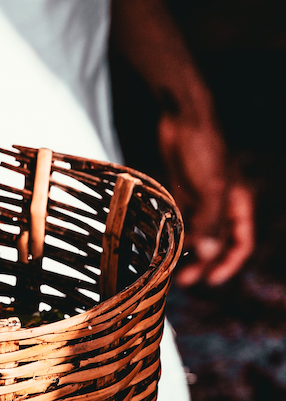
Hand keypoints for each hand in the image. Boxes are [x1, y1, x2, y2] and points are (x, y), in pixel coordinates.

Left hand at [157, 110, 253, 285]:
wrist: (182, 119)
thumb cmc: (204, 150)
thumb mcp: (211, 189)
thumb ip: (210, 223)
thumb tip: (208, 256)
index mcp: (239, 204)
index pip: (241, 242)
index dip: (229, 263)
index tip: (211, 280)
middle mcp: (221, 205)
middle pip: (216, 242)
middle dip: (202, 263)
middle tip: (183, 281)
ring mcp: (199, 199)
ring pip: (194, 234)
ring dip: (184, 251)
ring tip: (168, 268)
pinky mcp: (179, 193)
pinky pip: (178, 221)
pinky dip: (171, 234)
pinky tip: (159, 246)